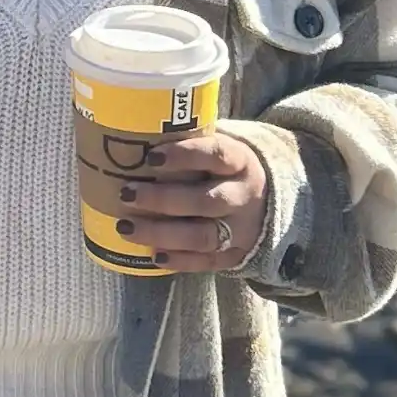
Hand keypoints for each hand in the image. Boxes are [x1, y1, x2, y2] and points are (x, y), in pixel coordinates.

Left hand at [110, 130, 267, 272]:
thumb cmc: (223, 168)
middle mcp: (243, 196)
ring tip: (126, 227)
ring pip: (203, 236)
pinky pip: (206, 261)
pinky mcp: (235, 254)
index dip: (184, 156)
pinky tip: (153, 255)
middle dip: (163, 199)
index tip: (151, 157)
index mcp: (239, 161)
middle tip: (127, 194)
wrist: (270, 199)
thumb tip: (132, 134)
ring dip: (162, 233)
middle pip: (206, 201)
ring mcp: (242, 229)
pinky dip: (179, 260)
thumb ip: (187, 142)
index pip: (216, 155)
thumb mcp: (218, 147)